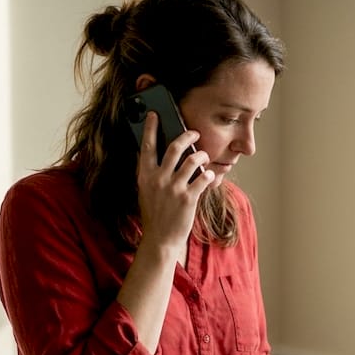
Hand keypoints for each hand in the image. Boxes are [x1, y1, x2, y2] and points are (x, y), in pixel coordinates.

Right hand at [135, 111, 215, 258]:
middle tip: (195, 132)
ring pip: (192, 160)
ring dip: (202, 155)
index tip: (154, 114)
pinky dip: (209, 174)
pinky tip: (209, 175)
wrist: (160, 239)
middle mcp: (158, 179)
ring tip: (204, 156)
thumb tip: (155, 154)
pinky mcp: (188, 199)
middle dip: (187, 136)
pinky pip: (203, 178)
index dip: (150, 128)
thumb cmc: (154, 214)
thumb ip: (150, 173)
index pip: (146, 145)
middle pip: (174, 147)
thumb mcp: (145, 191)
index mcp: (144, 176)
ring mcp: (173, 188)